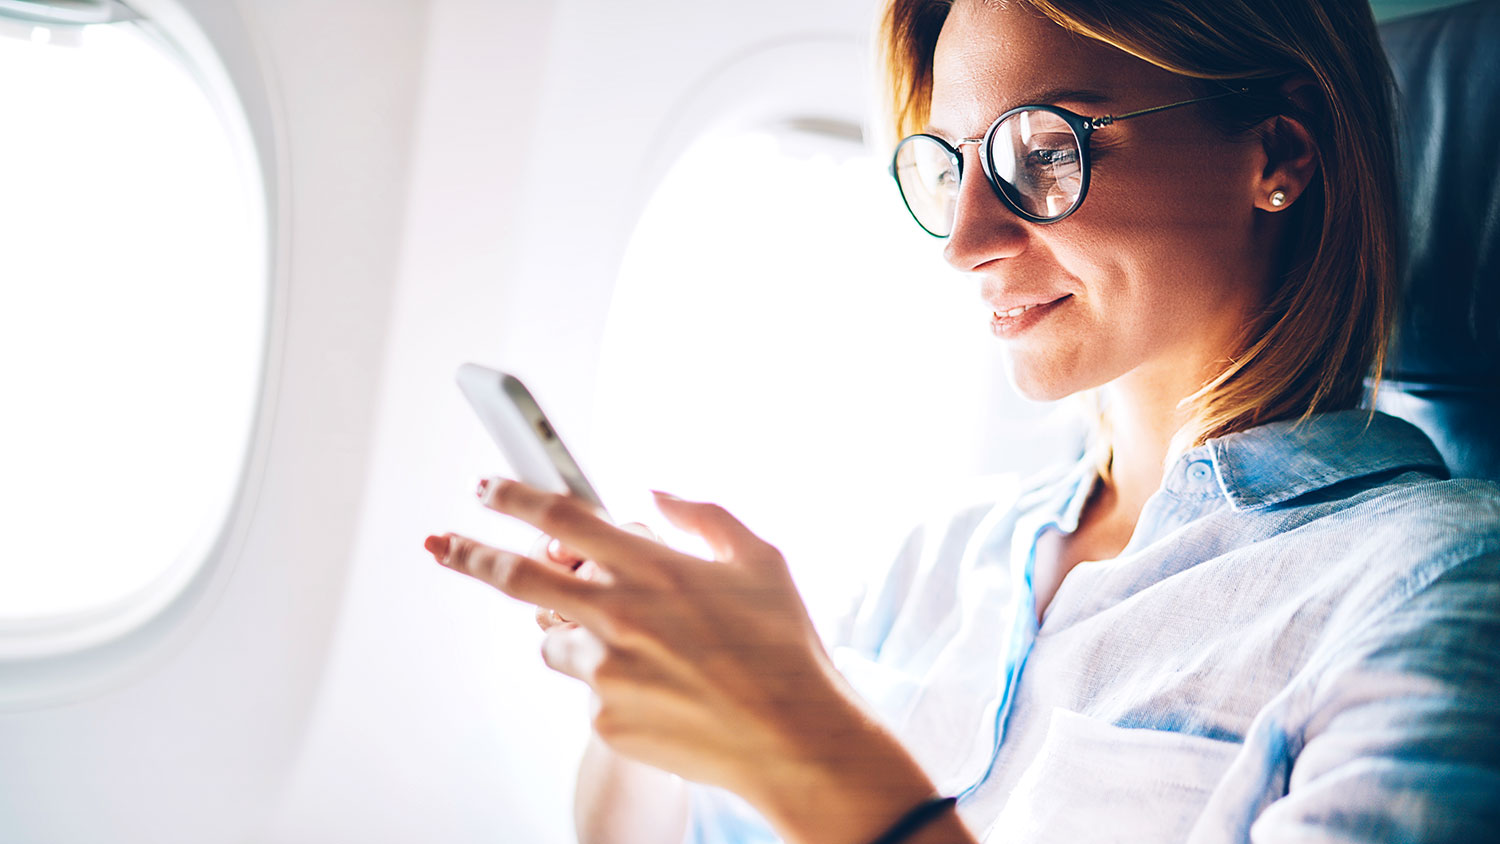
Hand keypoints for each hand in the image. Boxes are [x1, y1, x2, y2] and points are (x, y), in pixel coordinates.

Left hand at [422, 479, 939, 841]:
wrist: (795, 740)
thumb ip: (703, 517)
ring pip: (553, 640)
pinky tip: (661, 688)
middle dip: (472, 554)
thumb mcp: (760, 560)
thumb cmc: (786, 648)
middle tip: (445, 544)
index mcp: (654, 567)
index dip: (512, 497)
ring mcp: (607, 671)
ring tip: (631, 645)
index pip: (560, 518)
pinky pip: (587, 690)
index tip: (485, 487)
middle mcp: (620, 614)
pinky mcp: (605, 718)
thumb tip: (656, 496)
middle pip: (518, 577)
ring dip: (572, 633)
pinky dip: (611, 682)